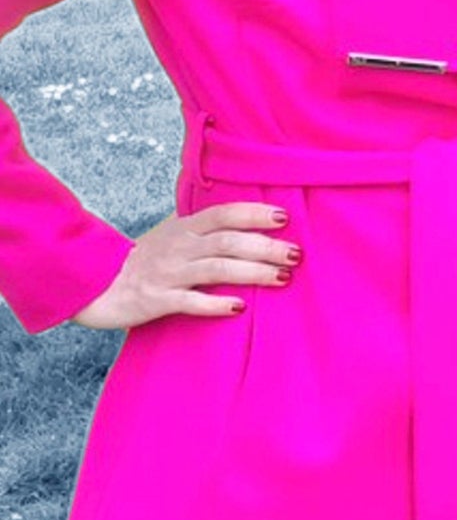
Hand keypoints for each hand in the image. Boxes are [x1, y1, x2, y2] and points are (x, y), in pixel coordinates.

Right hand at [73, 203, 298, 329]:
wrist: (96, 285)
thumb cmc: (143, 259)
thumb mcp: (172, 234)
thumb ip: (204, 224)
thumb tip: (245, 213)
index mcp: (185, 228)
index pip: (224, 214)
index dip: (254, 214)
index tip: (284, 218)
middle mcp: (179, 247)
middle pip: (229, 241)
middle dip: (265, 247)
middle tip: (296, 254)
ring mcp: (168, 273)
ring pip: (217, 269)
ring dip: (253, 272)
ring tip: (282, 277)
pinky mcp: (157, 300)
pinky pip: (190, 301)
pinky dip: (216, 303)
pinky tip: (239, 306)